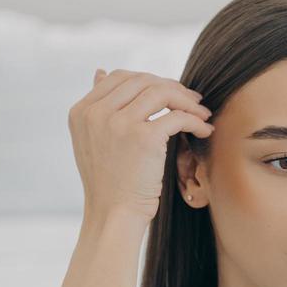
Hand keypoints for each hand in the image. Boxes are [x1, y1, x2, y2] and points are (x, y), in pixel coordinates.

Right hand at [68, 68, 213, 222]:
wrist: (113, 215)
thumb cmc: (109, 183)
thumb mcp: (93, 139)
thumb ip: (99, 107)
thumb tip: (101, 70)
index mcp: (81, 111)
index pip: (118, 77)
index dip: (149, 80)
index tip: (170, 93)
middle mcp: (96, 113)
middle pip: (143, 80)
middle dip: (172, 88)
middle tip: (193, 101)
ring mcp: (119, 123)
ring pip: (162, 93)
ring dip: (187, 102)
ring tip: (202, 114)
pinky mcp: (143, 137)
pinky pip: (178, 117)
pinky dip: (195, 121)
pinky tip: (204, 130)